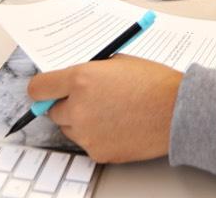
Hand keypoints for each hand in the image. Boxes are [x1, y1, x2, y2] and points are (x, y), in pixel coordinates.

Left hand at [28, 55, 182, 162]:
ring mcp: (86, 132)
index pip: (38, 88)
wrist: (177, 109)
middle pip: (53, 110)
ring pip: (69, 128)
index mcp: (81, 79)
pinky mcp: (96, 151)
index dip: (43, 88)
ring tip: (111, 111)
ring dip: (81, 120)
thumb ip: (91, 71)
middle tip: (91, 98)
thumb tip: (71, 80)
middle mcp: (78, 107)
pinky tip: (119, 124)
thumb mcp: (118, 63)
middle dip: (67, 103)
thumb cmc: (154, 82)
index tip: (47, 89)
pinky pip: (87, 142)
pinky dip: (97, 134)